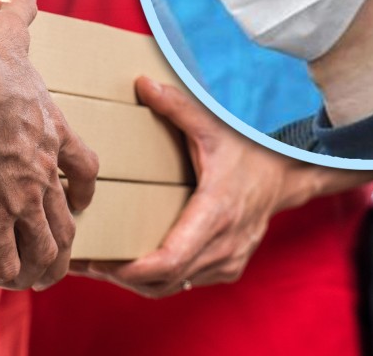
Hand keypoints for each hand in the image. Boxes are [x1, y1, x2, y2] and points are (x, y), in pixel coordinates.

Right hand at [0, 0, 98, 291]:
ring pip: (42, 248)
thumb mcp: (7, 31)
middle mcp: (41, 168)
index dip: (84, 188)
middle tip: (52, 258)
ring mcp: (20, 195)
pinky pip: (0, 260)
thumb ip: (18, 9)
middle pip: (66, 220)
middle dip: (62, 244)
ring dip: (34, 270)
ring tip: (18, 279)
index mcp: (49, 130)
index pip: (83, 166)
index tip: (80, 201)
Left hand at [71, 77, 338, 297]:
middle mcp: (223, 246)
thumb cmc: (247, 152)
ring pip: (173, 287)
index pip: (171, 260)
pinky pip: (186, 283)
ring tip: (100, 265)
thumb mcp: (214, 126)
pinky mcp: (227, 268)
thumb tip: (142, 83)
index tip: (101, 261)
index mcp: (216, 213)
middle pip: (164, 281)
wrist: (287, 176)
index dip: (133, 269)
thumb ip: (177, 107)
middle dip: (122, 276)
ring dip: (136, 282)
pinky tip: (131, 263)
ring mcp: (227, 262)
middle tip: (86, 262)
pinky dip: (157, 280)